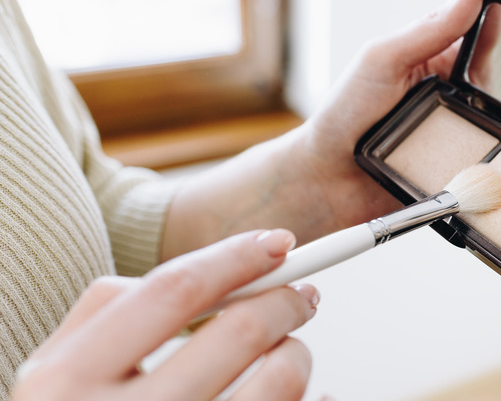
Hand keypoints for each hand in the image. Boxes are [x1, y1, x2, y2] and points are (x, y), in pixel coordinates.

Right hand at [13, 230, 319, 400]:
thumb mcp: (60, 370)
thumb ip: (115, 311)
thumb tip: (216, 271)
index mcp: (71, 380)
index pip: (175, 291)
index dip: (236, 258)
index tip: (278, 243)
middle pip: (241, 332)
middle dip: (285, 301)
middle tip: (302, 295)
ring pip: (279, 380)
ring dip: (297, 354)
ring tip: (289, 353)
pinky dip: (312, 397)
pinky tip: (306, 392)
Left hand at [160, 0, 484, 258]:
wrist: (326, 178)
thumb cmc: (344, 114)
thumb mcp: (384, 58)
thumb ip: (430, 27)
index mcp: (432, 60)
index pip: (475, 35)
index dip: (490, 24)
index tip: (498, 11)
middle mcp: (447, 95)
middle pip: (490, 84)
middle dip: (486, 87)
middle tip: (462, 91)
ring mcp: (452, 133)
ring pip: (493, 124)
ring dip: (486, 125)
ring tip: (455, 127)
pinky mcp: (455, 168)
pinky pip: (483, 162)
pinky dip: (484, 161)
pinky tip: (477, 160)